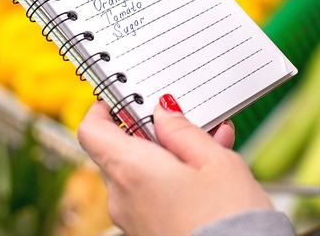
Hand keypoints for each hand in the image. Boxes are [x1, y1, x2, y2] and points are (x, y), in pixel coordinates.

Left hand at [77, 96, 272, 234]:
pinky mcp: (147, 232)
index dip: (104, 107)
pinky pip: (150, 196)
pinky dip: (172, 180)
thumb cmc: (228, 221)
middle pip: (119, 149)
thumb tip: (163, 112)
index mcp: (130, 170)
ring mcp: (132, 218)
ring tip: (210, 146)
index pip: (91, 129)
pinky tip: (207, 175)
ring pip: (139, 173)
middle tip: (186, 120)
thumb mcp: (215, 161)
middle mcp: (122, 197)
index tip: (125, 96)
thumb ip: (183, 131)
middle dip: (152, 132)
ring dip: (168, 156)